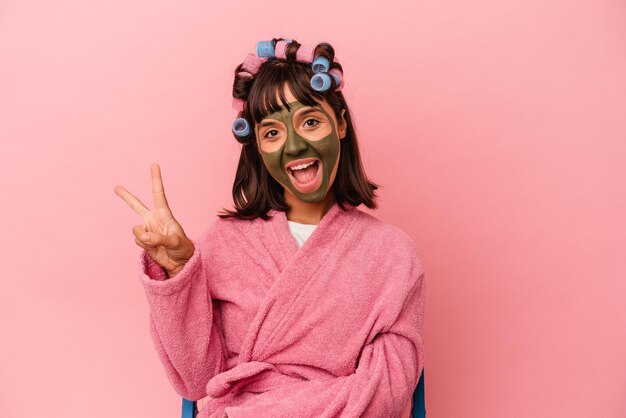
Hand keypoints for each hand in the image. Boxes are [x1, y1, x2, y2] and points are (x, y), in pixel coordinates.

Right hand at [114, 163, 194, 277]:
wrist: (179, 262)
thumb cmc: (182, 248)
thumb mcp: (175, 242)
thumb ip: (158, 238)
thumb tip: (142, 236)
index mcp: (164, 214)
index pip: (158, 194)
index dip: (156, 180)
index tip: (154, 165)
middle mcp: (153, 219)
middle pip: (137, 205)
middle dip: (126, 196)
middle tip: (116, 187)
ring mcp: (147, 230)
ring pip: (136, 230)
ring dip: (144, 238)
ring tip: (158, 243)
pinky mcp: (143, 241)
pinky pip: (137, 241)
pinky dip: (144, 246)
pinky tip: (154, 248)